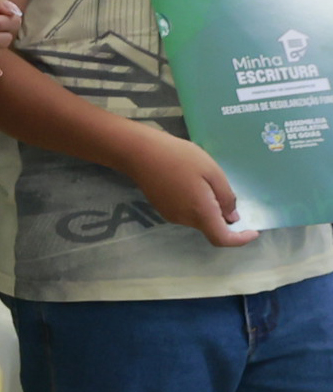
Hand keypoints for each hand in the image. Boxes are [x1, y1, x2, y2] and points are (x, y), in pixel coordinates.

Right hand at [122, 131, 257, 247]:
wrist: (138, 151)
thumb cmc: (178, 157)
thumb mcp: (211, 171)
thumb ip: (225, 196)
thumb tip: (232, 217)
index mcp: (201, 212)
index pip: (223, 239)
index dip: (240, 239)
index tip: (253, 230)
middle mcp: (186, 219)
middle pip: (211, 226)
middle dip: (224, 215)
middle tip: (223, 188)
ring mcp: (172, 214)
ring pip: (198, 218)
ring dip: (208, 207)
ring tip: (203, 179)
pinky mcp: (162, 207)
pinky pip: (186, 211)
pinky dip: (195, 203)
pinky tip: (188, 180)